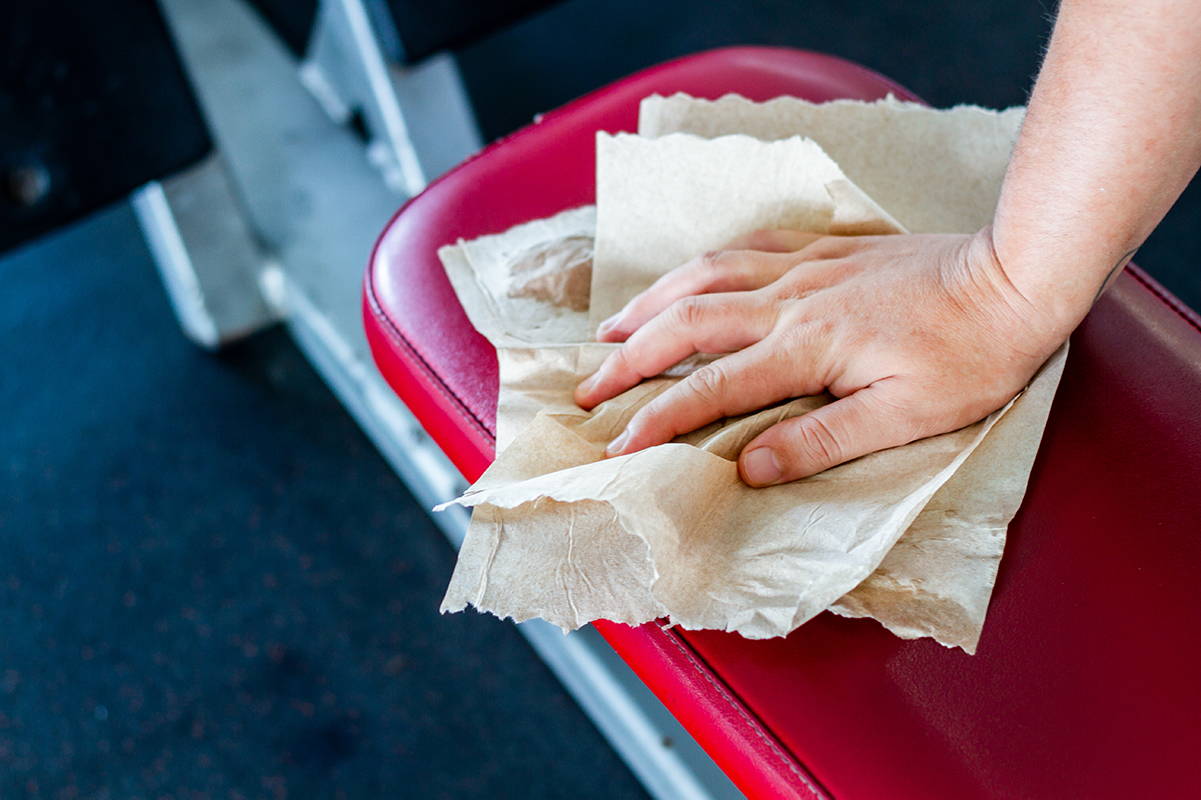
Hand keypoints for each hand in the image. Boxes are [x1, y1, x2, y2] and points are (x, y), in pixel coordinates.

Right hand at [574, 228, 1065, 485]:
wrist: (1014, 278)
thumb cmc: (969, 356)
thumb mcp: (905, 417)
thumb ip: (822, 440)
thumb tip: (751, 467)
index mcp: (806, 347)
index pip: (711, 388)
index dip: (656, 418)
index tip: (617, 446)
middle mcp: (791, 300)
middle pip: (687, 322)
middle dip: (629, 356)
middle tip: (586, 384)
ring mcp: (806, 267)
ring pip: (706, 274)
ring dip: (652, 302)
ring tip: (612, 327)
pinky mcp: (826, 250)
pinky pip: (748, 245)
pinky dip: (706, 263)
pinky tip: (692, 274)